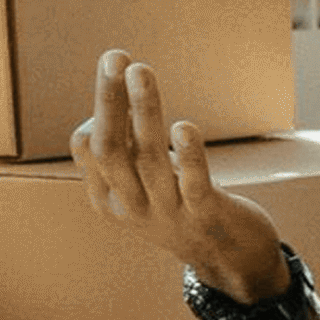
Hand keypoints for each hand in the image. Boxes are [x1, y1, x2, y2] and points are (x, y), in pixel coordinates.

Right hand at [70, 49, 286, 299]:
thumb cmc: (183, 208)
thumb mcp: (142, 183)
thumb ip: (126, 147)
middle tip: (114, 57)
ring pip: (148, 158)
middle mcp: (132, 206)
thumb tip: (113, 90)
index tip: (117, 74)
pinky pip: (192, 183)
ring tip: (141, 71)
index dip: (101, 109)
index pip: (88, 148)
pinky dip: (188, 155)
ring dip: (144, 112)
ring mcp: (168, 213)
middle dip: (109, 100)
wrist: (231, 262)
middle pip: (110, 148)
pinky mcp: (205, 215)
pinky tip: (184, 127)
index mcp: (109, 198)